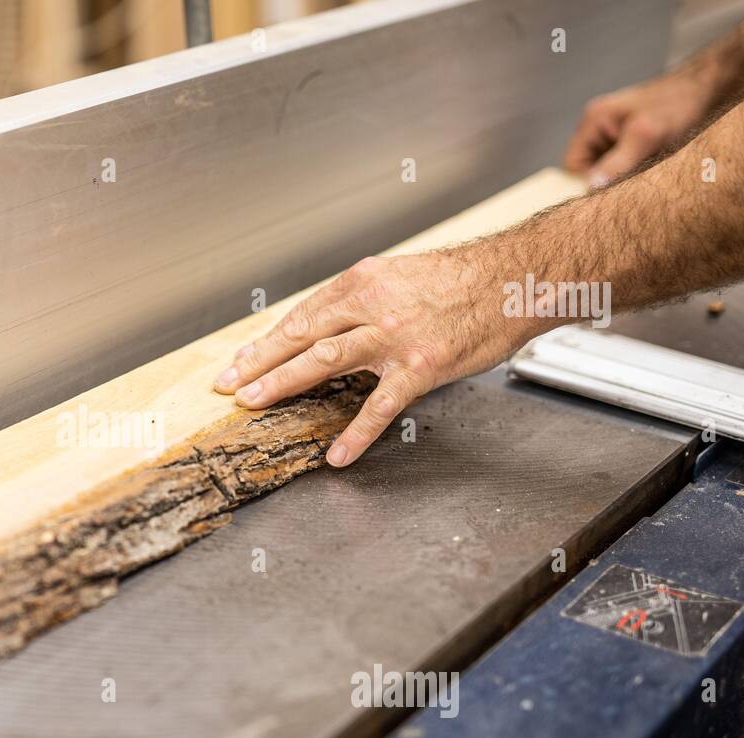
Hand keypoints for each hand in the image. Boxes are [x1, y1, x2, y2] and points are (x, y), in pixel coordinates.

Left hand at [212, 252, 536, 466]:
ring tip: (253, 404)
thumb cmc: (463, 280)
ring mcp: (393, 337)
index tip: (240, 360)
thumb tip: (330, 325)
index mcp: (363, 281)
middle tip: (227, 385)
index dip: (267, 341)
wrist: (516, 280)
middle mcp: (370, 305)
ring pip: (323, 361)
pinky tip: (337, 455)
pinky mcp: (420, 367)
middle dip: (257, 362)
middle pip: (300, 336)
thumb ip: (363, 301)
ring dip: (282, 383)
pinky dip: (356, 434)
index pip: (302, 315)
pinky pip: (380, 406)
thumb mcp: (401, 276)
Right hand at [563, 72, 713, 186]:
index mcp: (592, 121)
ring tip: (647, 173)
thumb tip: (590, 189)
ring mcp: (613, 133)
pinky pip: (622, 165)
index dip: (586, 183)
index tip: (611, 192)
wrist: (707, 87)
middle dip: (606, 180)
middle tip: (633, 184)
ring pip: (606, 169)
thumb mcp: (646, 135)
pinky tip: (653, 169)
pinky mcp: (630, 139)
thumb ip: (617, 162)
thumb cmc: (677, 104)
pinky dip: (634, 172)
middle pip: (587, 169)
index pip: (571, 166)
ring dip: (623, 177)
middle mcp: (598, 128)